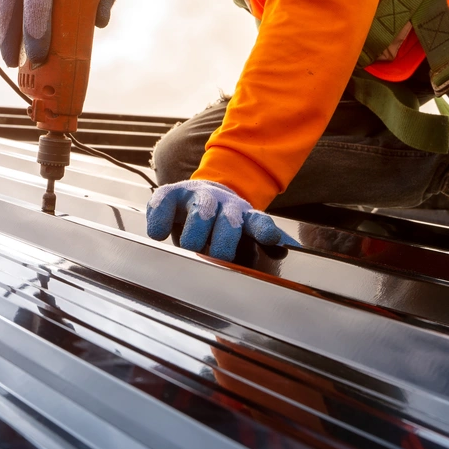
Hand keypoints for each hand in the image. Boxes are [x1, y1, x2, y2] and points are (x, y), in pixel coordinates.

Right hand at [146, 180, 298, 261]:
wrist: (200, 192)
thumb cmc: (223, 221)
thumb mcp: (245, 229)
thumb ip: (263, 237)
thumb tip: (291, 250)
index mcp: (244, 215)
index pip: (258, 221)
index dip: (264, 230)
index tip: (270, 239)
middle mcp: (222, 205)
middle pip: (228, 221)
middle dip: (224, 239)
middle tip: (219, 257)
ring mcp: (196, 197)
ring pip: (200, 212)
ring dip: (196, 231)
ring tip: (189, 247)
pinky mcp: (170, 194)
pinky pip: (163, 202)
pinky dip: (159, 218)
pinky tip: (157, 233)